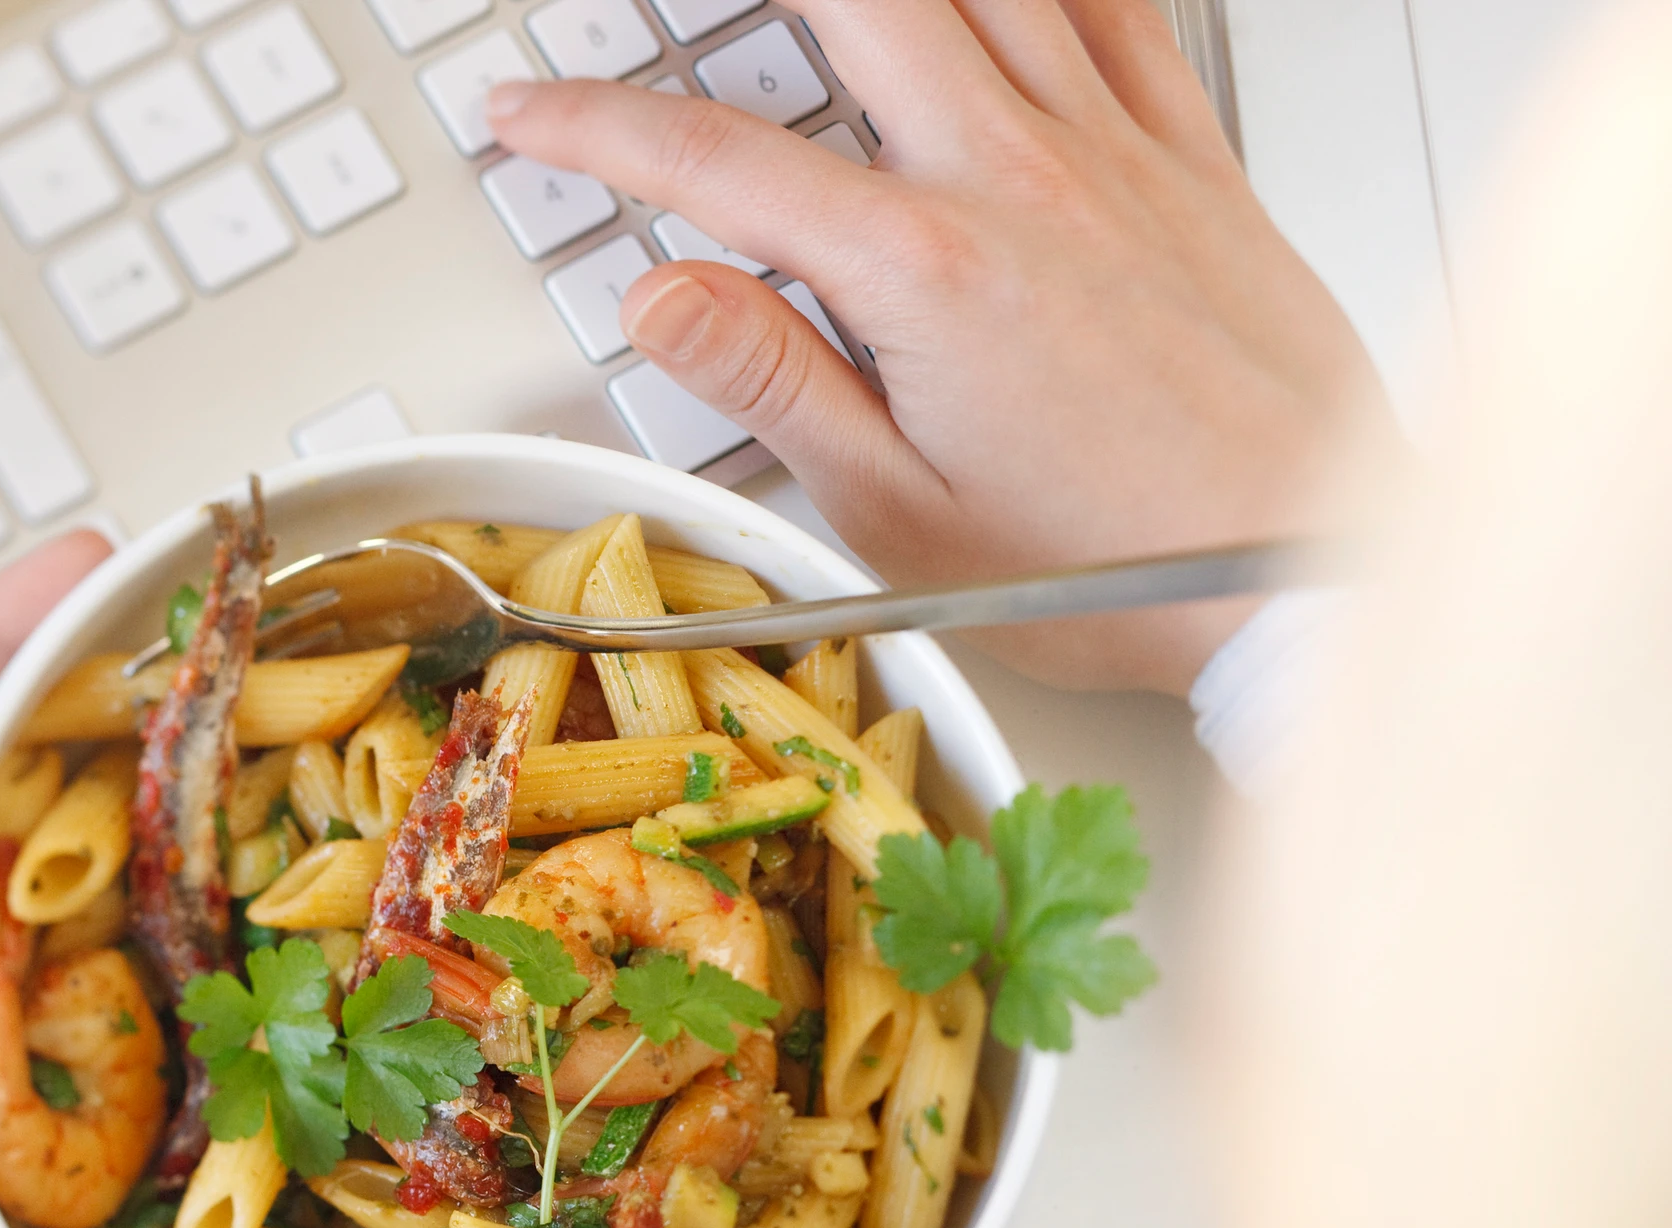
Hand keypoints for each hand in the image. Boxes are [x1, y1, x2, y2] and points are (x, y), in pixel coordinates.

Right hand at [488, 0, 1385, 693]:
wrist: (1303, 567)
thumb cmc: (1117, 564)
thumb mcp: (900, 513)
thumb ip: (773, 381)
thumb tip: (661, 296)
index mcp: (926, 273)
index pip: (717, 161)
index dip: (596, 126)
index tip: (530, 113)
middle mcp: (1020, 180)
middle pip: (856, 1)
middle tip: (665, 1)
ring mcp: (1113, 152)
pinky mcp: (1190, 156)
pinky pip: (1115, 5)